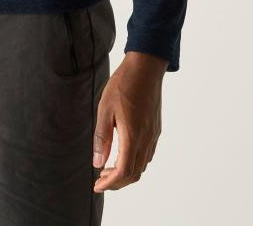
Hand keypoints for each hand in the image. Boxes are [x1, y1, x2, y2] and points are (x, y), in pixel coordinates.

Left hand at [92, 51, 166, 191]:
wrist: (146, 67)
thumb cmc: (123, 84)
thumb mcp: (105, 109)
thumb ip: (102, 137)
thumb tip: (97, 162)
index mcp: (133, 136)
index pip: (124, 172)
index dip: (110, 183)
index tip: (97, 186)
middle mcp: (146, 139)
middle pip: (134, 174)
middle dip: (117, 182)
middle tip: (100, 180)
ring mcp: (153, 135)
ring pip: (142, 165)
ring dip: (126, 173)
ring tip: (107, 168)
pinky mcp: (155, 129)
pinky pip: (147, 154)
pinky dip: (134, 162)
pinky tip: (122, 154)